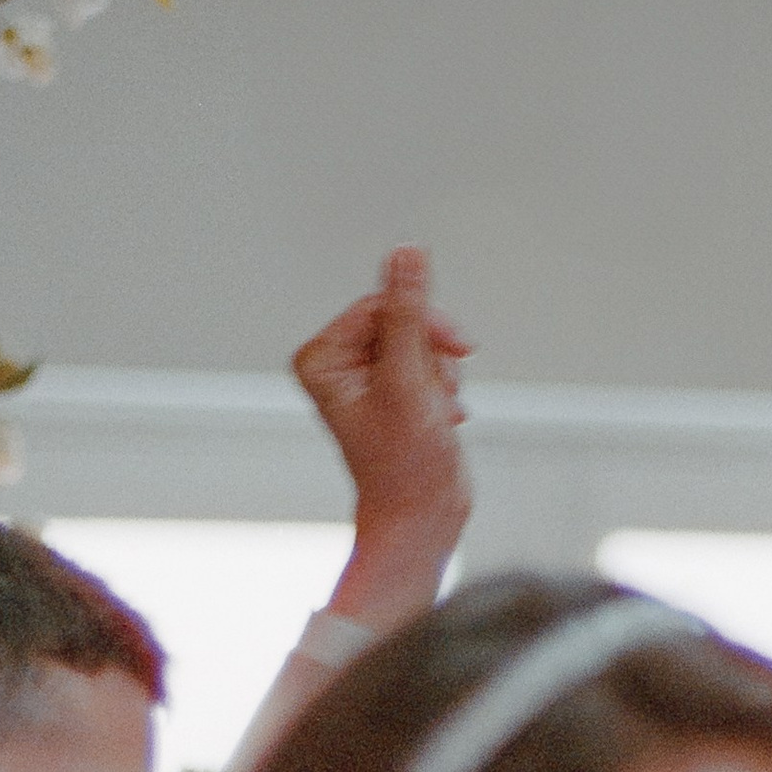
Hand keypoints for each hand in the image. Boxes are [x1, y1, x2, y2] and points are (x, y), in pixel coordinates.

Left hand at [293, 245, 472, 629]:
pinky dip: (442, 390)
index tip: (450, 352)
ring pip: (420, 344)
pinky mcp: (392, 394)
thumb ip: (407, 312)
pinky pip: (427, 365)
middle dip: (430, 357)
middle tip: (436, 394)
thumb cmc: (404, 466)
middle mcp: (338, 365)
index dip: (420, 324)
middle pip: (402, 322)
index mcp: (321, 359)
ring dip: (440, 376)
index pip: (380, 305)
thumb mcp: (408, 378)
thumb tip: (406, 252)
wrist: (422, 519)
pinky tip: (440, 420)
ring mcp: (366, 380)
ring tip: (435, 414)